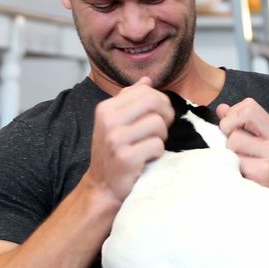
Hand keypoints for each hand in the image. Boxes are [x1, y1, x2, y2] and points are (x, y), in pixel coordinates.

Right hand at [85, 77, 174, 204]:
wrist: (102, 187)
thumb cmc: (112, 153)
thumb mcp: (115, 123)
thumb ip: (130, 100)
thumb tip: (147, 80)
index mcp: (106, 108)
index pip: (146, 91)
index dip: (161, 103)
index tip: (159, 116)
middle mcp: (109, 121)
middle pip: (154, 103)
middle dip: (166, 116)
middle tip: (162, 129)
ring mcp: (116, 140)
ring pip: (158, 125)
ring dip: (161, 138)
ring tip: (150, 146)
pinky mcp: (126, 158)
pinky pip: (157, 146)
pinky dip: (157, 154)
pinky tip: (147, 159)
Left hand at [216, 98, 268, 196]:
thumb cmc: (259, 175)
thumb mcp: (253, 146)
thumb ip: (237, 125)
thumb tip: (222, 108)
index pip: (249, 105)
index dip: (233, 116)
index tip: (232, 132)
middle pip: (240, 118)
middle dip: (229, 134)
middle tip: (236, 152)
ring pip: (234, 141)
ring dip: (230, 154)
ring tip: (239, 166)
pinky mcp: (265, 171)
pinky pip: (234, 160)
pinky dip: (232, 168)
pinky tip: (241, 176)